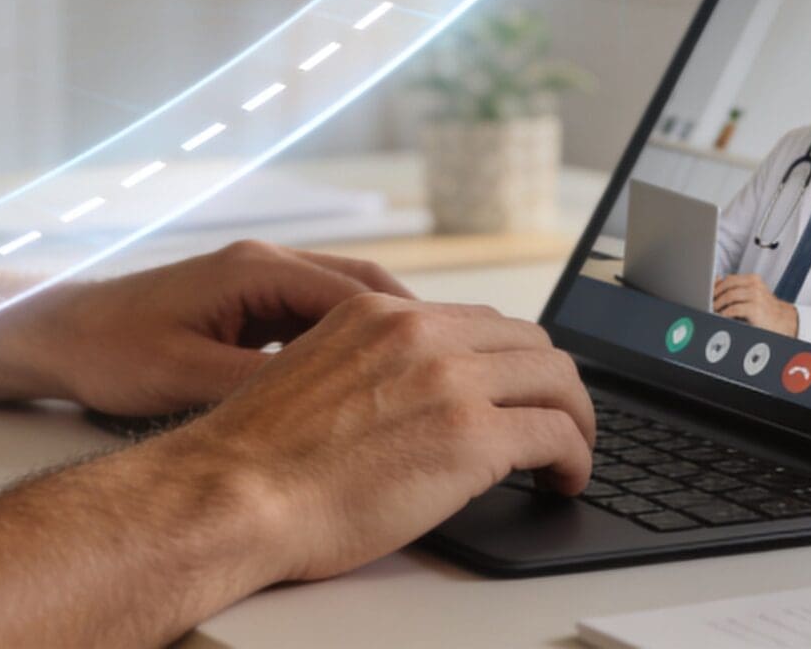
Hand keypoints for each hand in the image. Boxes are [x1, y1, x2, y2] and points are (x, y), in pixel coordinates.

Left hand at [14, 240, 414, 415]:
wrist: (58, 336)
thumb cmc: (111, 353)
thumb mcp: (185, 377)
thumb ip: (256, 387)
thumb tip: (325, 408)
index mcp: (255, 271)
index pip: (356, 294)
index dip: (412, 330)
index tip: (453, 364)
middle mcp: (265, 266)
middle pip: (365, 292)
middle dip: (417, 330)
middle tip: (460, 372)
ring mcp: (258, 284)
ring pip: (346, 306)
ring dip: (388, 338)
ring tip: (430, 384)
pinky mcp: (249, 306)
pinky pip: (319, 321)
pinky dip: (351, 348)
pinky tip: (371, 387)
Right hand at [145, 294, 594, 584]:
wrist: (234, 494)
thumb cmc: (259, 461)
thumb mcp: (312, 375)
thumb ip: (367, 368)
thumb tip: (403, 398)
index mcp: (378, 315)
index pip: (478, 320)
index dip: (511, 361)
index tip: (518, 392)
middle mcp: (419, 333)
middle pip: (529, 342)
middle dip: (552, 386)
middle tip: (557, 425)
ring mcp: (449, 381)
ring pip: (556, 380)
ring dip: (575, 419)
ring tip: (570, 457)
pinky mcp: (472, 437)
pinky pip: (558, 435)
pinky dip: (576, 458)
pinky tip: (564, 482)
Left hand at [712, 273, 798, 335]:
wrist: (783, 322)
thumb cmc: (764, 309)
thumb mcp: (750, 295)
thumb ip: (735, 287)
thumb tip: (716, 279)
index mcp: (753, 279)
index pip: (729, 279)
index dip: (716, 286)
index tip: (708, 294)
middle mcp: (755, 285)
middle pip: (727, 285)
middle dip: (715, 294)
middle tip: (709, 303)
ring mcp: (756, 296)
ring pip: (729, 296)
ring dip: (718, 304)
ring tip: (714, 310)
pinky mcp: (755, 309)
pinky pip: (734, 309)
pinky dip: (725, 313)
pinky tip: (722, 316)